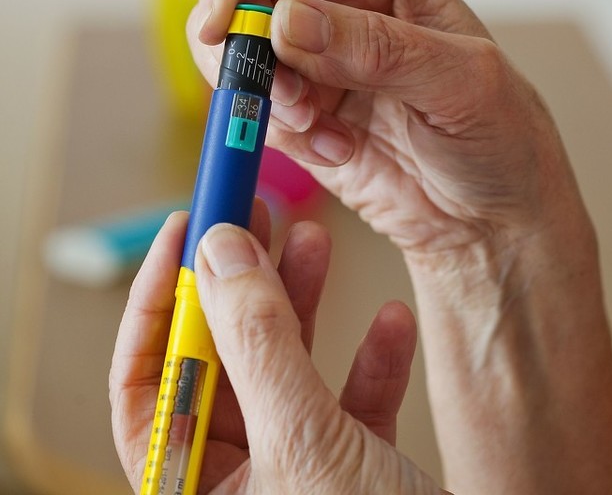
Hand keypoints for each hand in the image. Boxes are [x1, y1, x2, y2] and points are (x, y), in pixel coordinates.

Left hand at [110, 209, 443, 493]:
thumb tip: (221, 256)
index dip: (160, 298)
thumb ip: (262, 345)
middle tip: (254, 213)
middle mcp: (239, 478)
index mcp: (193, 486)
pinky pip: (353, 398)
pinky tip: (392, 320)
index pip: (149, 375)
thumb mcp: (306, 443)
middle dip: (242, 284)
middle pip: (222, 358)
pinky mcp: (357, 467)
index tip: (189, 227)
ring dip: (305, 303)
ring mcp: (299, 469)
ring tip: (316, 241)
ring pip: (287, 366)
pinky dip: (373, 357)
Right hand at [189, 0, 588, 255]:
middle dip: (242, 44)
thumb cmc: (503, 134)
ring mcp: (314, 57)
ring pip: (231, 51)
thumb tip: (287, 20)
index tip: (224, 21)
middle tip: (283, 95)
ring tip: (321, 128)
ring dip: (260, 96)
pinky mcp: (300, 113)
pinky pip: (250, 109)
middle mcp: (337, 0)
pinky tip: (338, 150)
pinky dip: (278, 136)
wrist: (495, 217)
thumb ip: (377, 48)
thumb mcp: (460, 83)